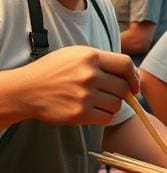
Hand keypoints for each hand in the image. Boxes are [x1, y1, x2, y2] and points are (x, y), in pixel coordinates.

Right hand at [14, 46, 139, 125]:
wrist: (26, 90)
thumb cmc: (54, 70)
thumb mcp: (77, 54)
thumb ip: (103, 61)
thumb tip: (132, 74)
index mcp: (90, 57)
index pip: (126, 64)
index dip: (134, 76)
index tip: (134, 86)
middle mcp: (89, 75)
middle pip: (123, 87)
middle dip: (122, 92)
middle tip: (110, 94)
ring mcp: (84, 95)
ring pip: (117, 104)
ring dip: (112, 105)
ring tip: (98, 102)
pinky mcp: (79, 114)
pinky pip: (107, 118)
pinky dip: (105, 117)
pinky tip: (94, 112)